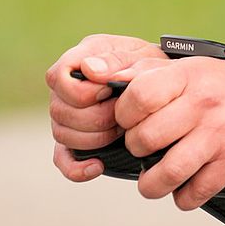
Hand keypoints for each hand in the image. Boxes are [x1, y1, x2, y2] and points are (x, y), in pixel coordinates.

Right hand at [45, 33, 165, 181]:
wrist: (167, 88)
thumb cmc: (154, 68)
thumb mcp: (144, 58)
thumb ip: (118, 61)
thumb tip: (89, 69)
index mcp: (82, 57)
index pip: (57, 76)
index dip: (81, 91)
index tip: (109, 92)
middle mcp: (68, 86)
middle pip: (59, 110)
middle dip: (94, 117)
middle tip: (123, 115)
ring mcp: (68, 114)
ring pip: (61, 133)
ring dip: (93, 138)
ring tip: (121, 131)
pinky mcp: (74, 139)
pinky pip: (62, 159)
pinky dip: (77, 167)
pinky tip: (98, 165)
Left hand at [110, 57, 224, 210]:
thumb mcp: (195, 68)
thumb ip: (151, 74)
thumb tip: (101, 77)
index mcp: (188, 76)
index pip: (136, 97)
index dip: (124, 115)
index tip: (132, 121)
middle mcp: (201, 103)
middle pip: (143, 139)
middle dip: (137, 150)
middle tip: (147, 148)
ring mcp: (218, 133)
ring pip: (165, 173)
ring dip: (152, 184)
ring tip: (155, 179)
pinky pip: (194, 193)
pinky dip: (184, 197)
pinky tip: (187, 185)